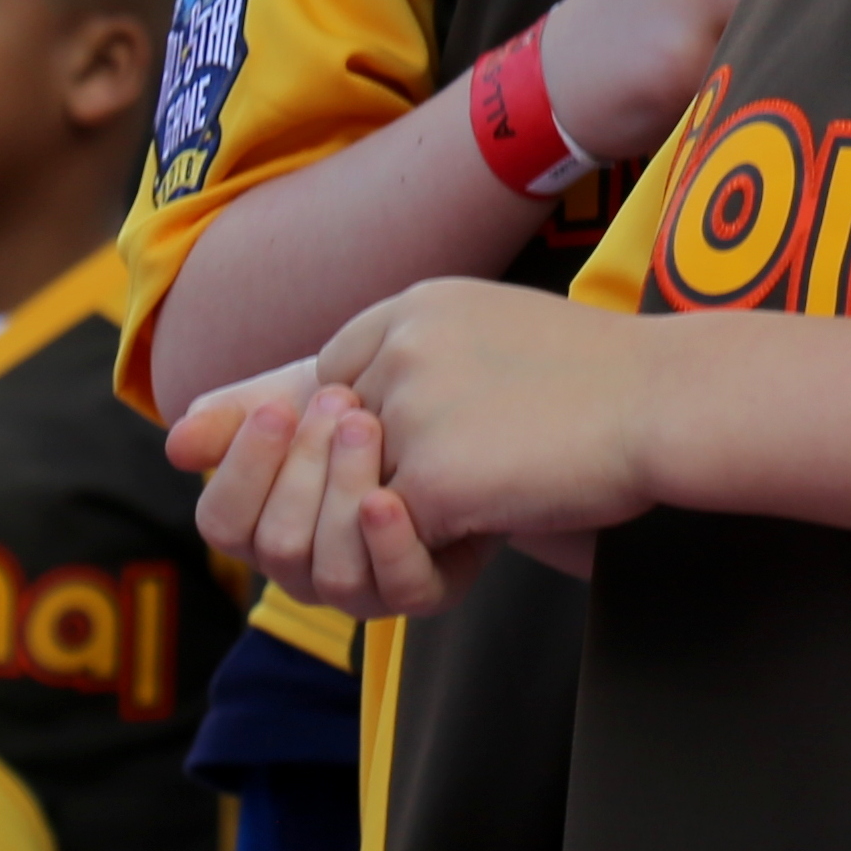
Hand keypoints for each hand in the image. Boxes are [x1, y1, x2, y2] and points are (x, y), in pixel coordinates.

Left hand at [175, 287, 655, 616]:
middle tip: (438, 487)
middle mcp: (396, 346)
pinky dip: (437, 544)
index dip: (332, 445)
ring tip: (469, 495)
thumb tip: (179, 429)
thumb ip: (361, 378)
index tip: (383, 462)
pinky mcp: (433, 476)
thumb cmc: (590, 381)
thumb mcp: (474, 349)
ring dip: (392, 522)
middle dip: (344, 491)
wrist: (671, 401)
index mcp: (408, 306)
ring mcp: (411, 409)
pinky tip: (496, 512)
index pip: (315, 388)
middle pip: (311, 451)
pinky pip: (394, 540)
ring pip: (340, 503)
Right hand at [177, 369, 470, 619]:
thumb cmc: (354, 406)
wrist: (445, 409)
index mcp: (260, 530)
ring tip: (366, 425)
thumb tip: (176, 442)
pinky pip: (399, 589)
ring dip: (345, 492)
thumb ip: (231, 418)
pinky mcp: (424, 591)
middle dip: (304, 468)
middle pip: (278, 545)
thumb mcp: (289, 398)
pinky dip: (389, 543)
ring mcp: (363, 590)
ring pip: (333, 571)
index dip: (244, 470)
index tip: (275, 410)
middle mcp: (303, 571)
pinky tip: (388, 495)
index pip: (223, 523)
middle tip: (338, 400)